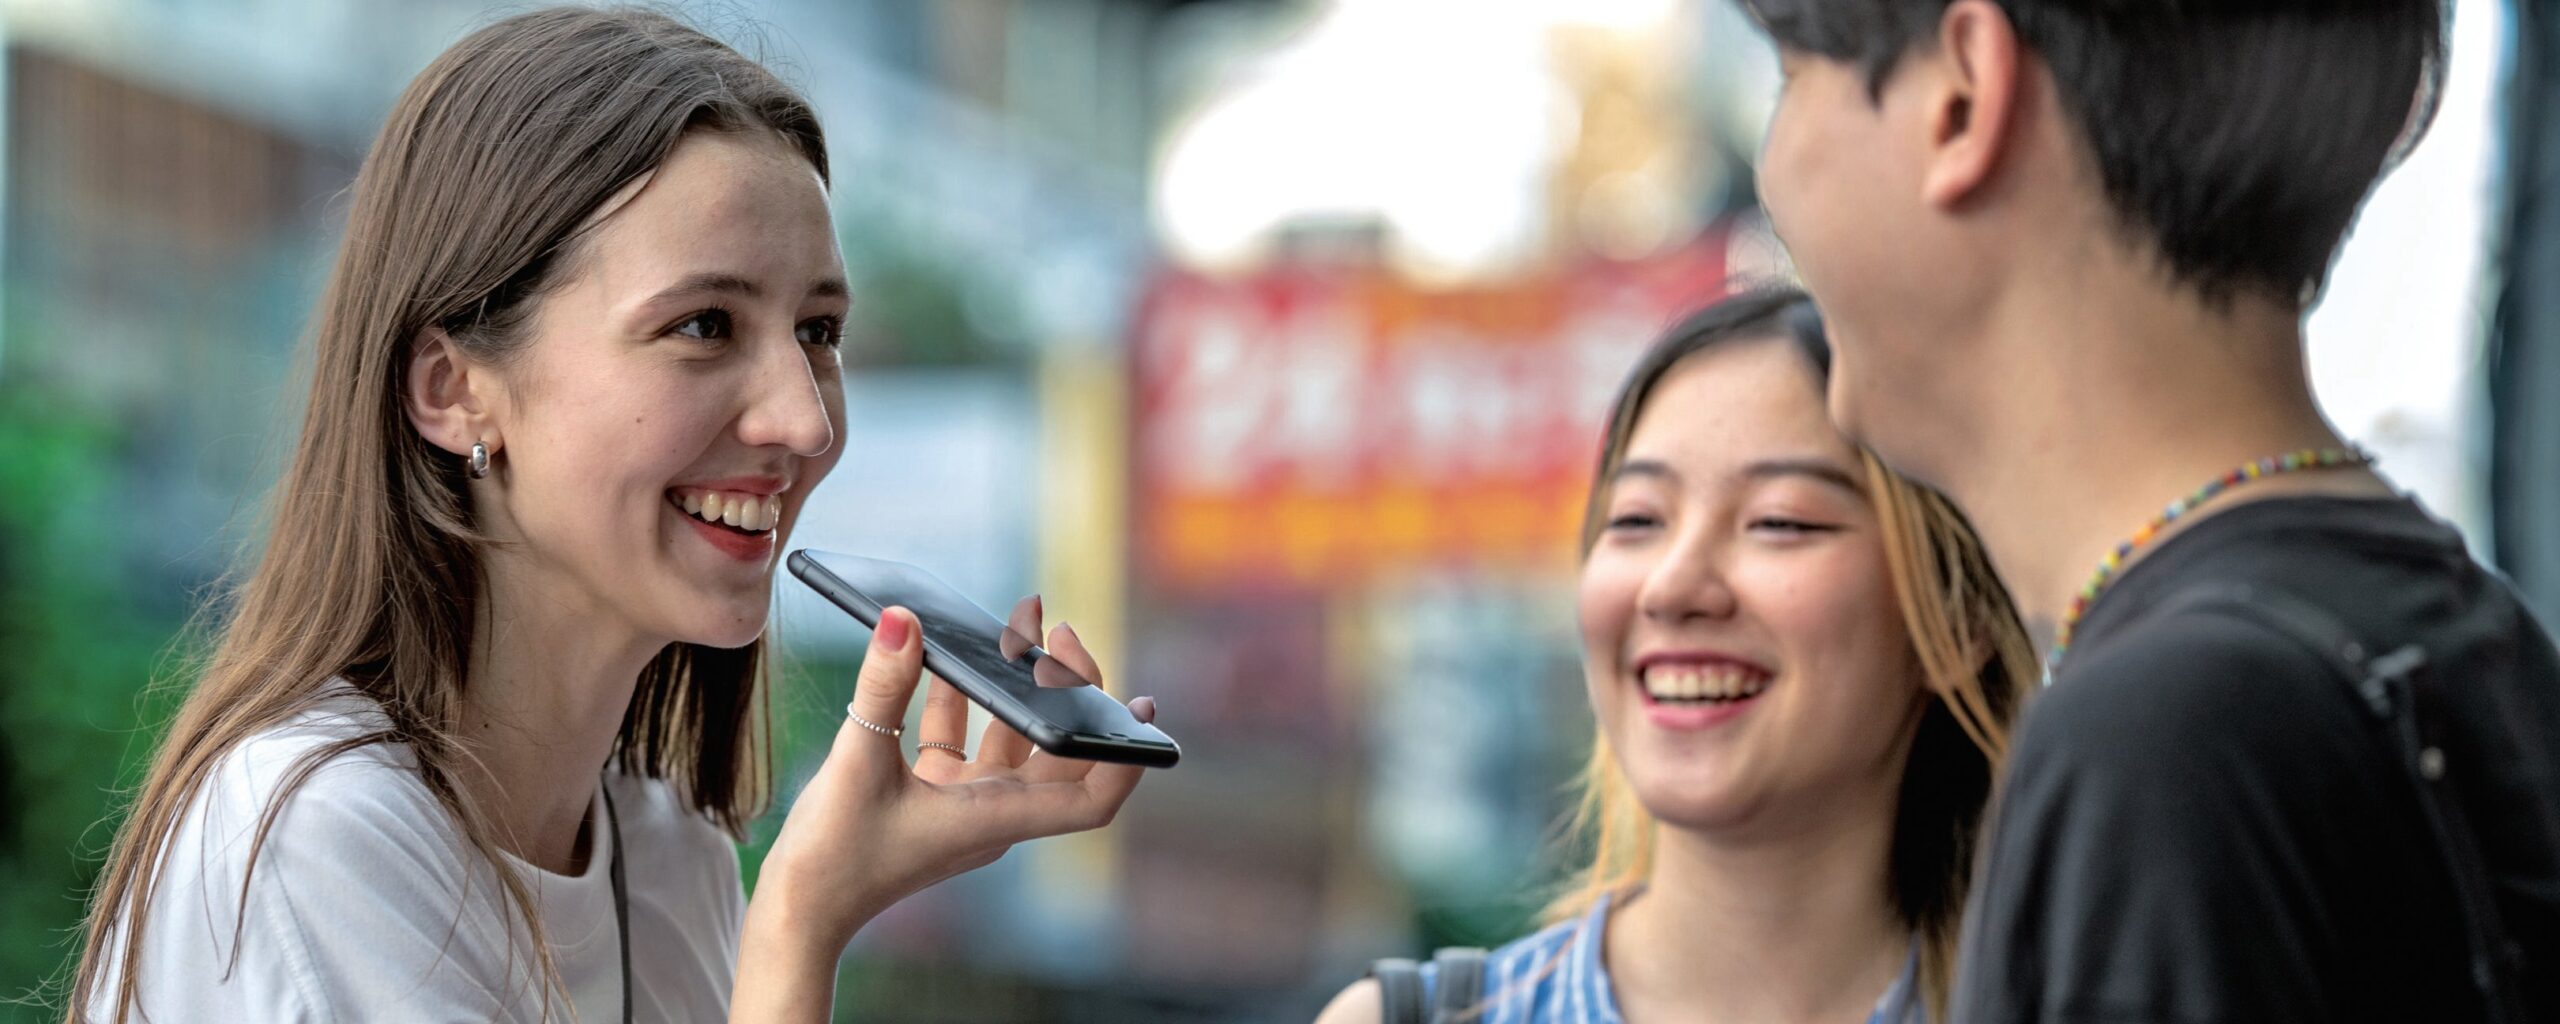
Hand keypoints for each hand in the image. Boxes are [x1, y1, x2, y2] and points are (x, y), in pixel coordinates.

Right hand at [744, 595, 1154, 954]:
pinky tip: (944, 660)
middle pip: (1059, 758)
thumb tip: (903, 620)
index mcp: (995, 820)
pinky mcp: (931, 799)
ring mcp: (963, 807)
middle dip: (1071, 696)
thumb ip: (883, 688)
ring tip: (1016, 632)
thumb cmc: (833, 857)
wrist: (798, 909)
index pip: (1091, 801)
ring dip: (1014, 692)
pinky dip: (960, 703)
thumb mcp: (856, 761)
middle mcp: (991, 815)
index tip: (1137, 709)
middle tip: (1062, 633)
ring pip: (1010, 742)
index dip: (1122, 759)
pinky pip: (962, 743)